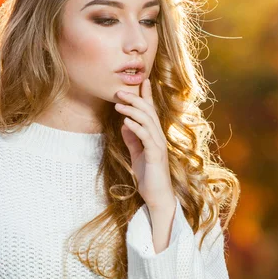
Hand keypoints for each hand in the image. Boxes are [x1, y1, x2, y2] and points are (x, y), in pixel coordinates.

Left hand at [114, 78, 174, 210]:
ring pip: (148, 122)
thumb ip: (132, 140)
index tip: (143, 81)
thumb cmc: (149, 176)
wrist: (157, 197)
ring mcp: (159, 146)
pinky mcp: (155, 156)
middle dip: (135, 99)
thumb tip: (125, 125)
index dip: (147, 96)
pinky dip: (136, 128)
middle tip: (120, 91)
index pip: (151, 111)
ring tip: (119, 104)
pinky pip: (146, 137)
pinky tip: (126, 122)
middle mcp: (159, 137)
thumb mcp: (137, 155)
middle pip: (149, 112)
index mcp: (155, 136)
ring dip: (132, 111)